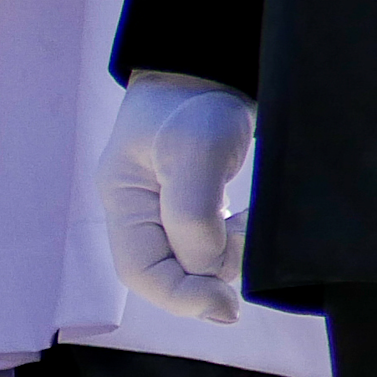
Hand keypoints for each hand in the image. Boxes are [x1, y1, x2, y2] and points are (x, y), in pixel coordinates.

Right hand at [98, 72, 254, 325]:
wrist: (211, 67)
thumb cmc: (196, 100)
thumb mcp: (196, 146)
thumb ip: (193, 213)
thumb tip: (204, 268)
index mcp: (123, 199)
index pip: (141, 272)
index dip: (181, 298)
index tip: (227, 309)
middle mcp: (140, 212)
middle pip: (170, 273)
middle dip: (211, 275)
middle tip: (251, 253)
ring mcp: (167, 210)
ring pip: (197, 262)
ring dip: (230, 255)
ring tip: (253, 225)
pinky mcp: (196, 206)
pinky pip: (213, 245)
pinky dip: (237, 244)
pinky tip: (252, 227)